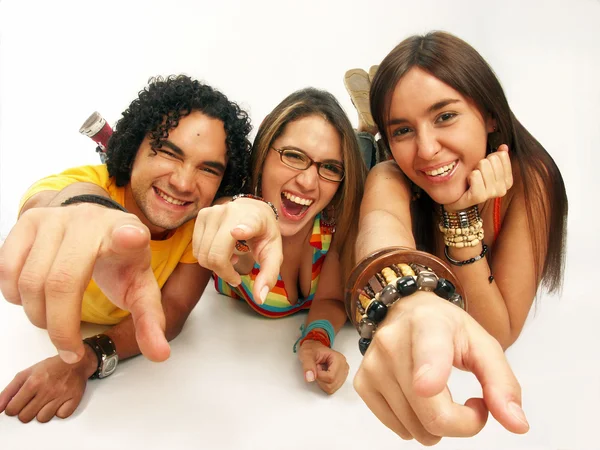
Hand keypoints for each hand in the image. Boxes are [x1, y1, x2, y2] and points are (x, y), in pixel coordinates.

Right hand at [0, 204, 168, 363]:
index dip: (128, 237)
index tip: (133, 237)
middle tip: (70, 351)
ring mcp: (55, 218)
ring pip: (29, 281)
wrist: (99, 228)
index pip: (128, 233)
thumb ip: (150, 321)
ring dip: (37, 316)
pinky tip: (36, 298)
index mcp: (126, 233)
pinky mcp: (28, 221)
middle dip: (61, 329)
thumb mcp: (140, 288)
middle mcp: (89, 220)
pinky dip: (15, 296)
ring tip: (55, 323)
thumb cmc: (121, 262)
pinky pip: (7, 269)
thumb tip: (160, 355)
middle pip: (61, 282)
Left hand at [0, 351, 95, 422]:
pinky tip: (58, 402)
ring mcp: (61, 396)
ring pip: (43, 419)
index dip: (13, 408)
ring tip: (46, 401)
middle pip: (26, 417)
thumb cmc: (52, 367)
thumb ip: (9, 391)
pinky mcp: (74, 399)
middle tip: (32, 402)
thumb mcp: (26, 374)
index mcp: (33, 382)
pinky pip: (61, 416)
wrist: (77, 361)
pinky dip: (59, 411)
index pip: (12, 409)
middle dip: (26, 411)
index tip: (17, 405)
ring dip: (43, 412)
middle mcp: (47, 390)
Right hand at [193, 198, 281, 303]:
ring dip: (215, 265)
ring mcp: (213, 212)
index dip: (243, 230)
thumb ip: (268, 275)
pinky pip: (196, 249)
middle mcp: (231, 213)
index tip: (237, 233)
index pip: (247, 225)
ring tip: (230, 258)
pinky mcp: (201, 215)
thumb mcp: (273, 253)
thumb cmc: (263, 233)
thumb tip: (259, 298)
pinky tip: (221, 250)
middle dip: (224, 273)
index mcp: (254, 220)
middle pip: (215, 255)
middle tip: (235, 276)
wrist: (252, 208)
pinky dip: (207, 256)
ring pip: (203, 254)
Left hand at [298, 340, 348, 394]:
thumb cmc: (312, 350)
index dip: (319, 376)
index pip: (330, 377)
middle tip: (317, 369)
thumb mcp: (307, 354)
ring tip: (320, 371)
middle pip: (331, 385)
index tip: (315, 367)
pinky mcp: (340, 379)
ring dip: (322, 382)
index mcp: (339, 359)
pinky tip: (323, 375)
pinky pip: (331, 389)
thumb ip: (308, 366)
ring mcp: (343, 374)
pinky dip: (324, 384)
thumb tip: (310, 378)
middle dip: (320, 380)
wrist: (313, 349)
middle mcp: (343, 367)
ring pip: (331, 389)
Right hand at [353, 291, 528, 445]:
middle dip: (463, 423)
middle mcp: (392, 342)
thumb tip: (517, 424)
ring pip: (416, 430)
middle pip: (432, 414)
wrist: (405, 311)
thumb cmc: (447, 329)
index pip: (428, 352)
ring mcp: (373, 364)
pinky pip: (398, 429)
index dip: (429, 373)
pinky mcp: (362, 383)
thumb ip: (502, 384)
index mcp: (429, 324)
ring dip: (439, 425)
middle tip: (473, 404)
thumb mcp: (483, 345)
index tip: (430, 385)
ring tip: (442, 396)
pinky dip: (416, 424)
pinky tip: (420, 399)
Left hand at [446, 145, 512, 211]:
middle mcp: (502, 189)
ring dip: (475, 170)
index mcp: (507, 181)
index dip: (490, 157)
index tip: (485, 168)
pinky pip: (475, 175)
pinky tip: (469, 183)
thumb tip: (503, 147)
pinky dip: (469, 176)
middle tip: (477, 174)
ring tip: (473, 179)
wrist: (458, 200)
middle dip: (482, 163)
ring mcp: (492, 194)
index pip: (502, 156)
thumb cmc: (474, 182)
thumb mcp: (488, 169)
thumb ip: (498, 158)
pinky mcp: (479, 196)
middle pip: (492, 159)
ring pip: (483, 165)